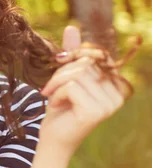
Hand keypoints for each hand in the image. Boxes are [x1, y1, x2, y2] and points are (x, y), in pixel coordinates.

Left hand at [38, 26, 127, 154]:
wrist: (53, 140)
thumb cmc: (60, 108)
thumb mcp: (65, 78)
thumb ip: (72, 55)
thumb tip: (72, 27)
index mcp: (115, 84)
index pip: (97, 55)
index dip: (75, 56)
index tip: (59, 66)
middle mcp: (118, 94)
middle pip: (86, 63)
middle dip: (61, 72)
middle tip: (50, 88)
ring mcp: (110, 104)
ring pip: (77, 73)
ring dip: (56, 83)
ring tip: (52, 97)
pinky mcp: (97, 112)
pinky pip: (71, 86)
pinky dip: (56, 93)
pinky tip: (55, 106)